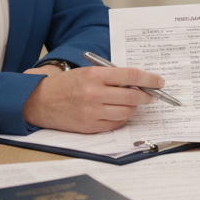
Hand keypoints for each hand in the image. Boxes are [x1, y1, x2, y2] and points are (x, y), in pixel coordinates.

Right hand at [22, 66, 162, 132]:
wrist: (40, 101)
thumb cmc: (66, 85)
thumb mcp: (87, 72)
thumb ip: (111, 76)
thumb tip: (138, 81)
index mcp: (95, 75)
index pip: (130, 75)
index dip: (149, 79)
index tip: (159, 81)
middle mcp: (94, 94)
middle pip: (132, 96)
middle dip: (147, 96)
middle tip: (152, 95)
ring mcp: (92, 112)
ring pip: (126, 112)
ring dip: (134, 107)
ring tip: (132, 102)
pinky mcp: (90, 127)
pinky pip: (115, 124)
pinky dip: (122, 118)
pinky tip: (119, 112)